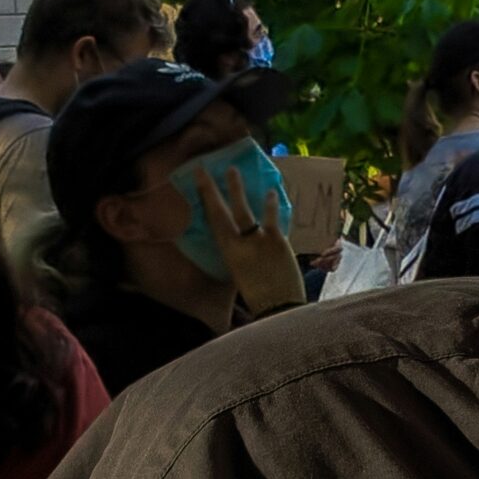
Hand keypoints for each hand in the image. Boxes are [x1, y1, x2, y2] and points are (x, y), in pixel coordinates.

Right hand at [198, 164, 306, 314]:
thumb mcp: (240, 272)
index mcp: (227, 254)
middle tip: (205, 170)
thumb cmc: (259, 295)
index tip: (198, 183)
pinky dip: (270, 205)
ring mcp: (257, 241)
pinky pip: (271, 218)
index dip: (205, 201)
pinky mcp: (277, 241)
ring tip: (233, 171)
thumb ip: (238, 252)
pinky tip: (270, 191)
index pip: (213, 222)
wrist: (280, 308)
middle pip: (221, 213)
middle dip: (213, 190)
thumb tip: (238, 236)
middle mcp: (238, 245)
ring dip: (237, 190)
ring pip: (244, 211)